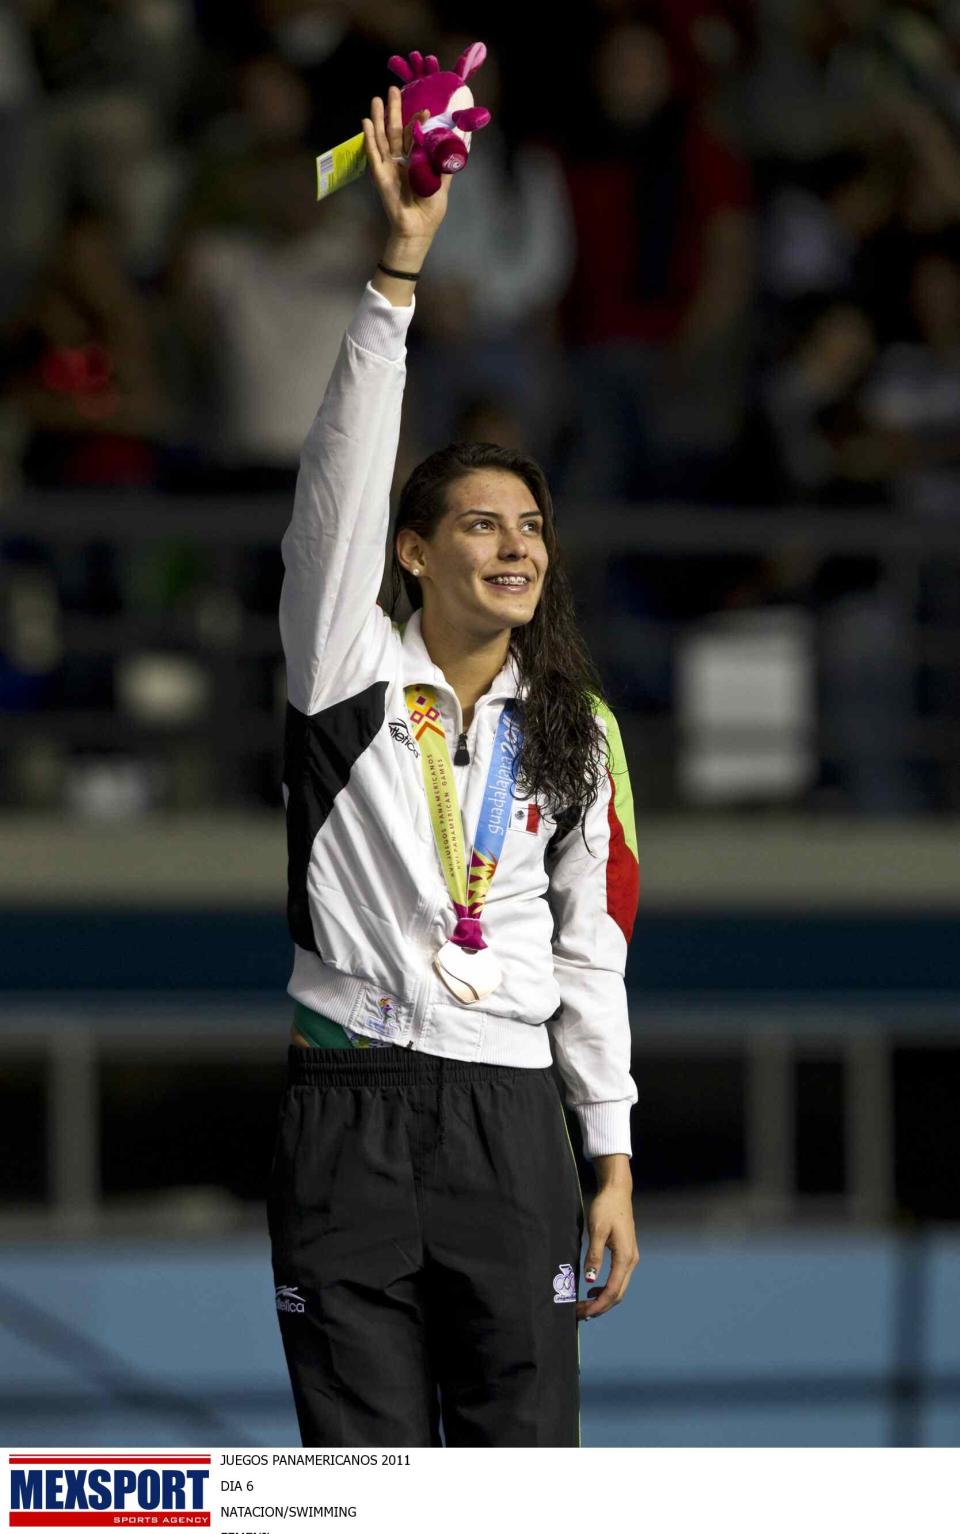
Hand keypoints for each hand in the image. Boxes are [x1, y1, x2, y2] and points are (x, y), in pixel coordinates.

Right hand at [361, 85, 450, 244]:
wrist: (418, 227)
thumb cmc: (430, 208)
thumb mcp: (443, 182)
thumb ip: (446, 163)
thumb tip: (458, 143)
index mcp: (415, 160)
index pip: (414, 135)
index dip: (418, 121)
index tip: (425, 109)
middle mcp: (400, 160)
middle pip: (395, 130)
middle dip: (394, 110)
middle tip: (393, 89)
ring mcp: (389, 166)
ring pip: (382, 137)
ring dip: (379, 118)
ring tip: (377, 99)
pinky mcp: (380, 174)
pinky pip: (373, 153)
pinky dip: (369, 138)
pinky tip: (366, 122)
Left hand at [577, 1178, 638, 1321]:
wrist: (617, 1191)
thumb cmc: (606, 1207)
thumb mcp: (597, 1230)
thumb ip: (594, 1256)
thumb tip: (590, 1280)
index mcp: (625, 1257)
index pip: (612, 1291)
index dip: (598, 1305)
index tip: (583, 1313)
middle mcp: (631, 1261)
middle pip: (618, 1294)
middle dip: (600, 1307)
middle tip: (580, 1313)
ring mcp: (630, 1258)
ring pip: (619, 1288)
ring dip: (603, 1300)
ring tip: (584, 1305)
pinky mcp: (626, 1254)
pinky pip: (618, 1279)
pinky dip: (606, 1290)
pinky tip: (592, 1290)